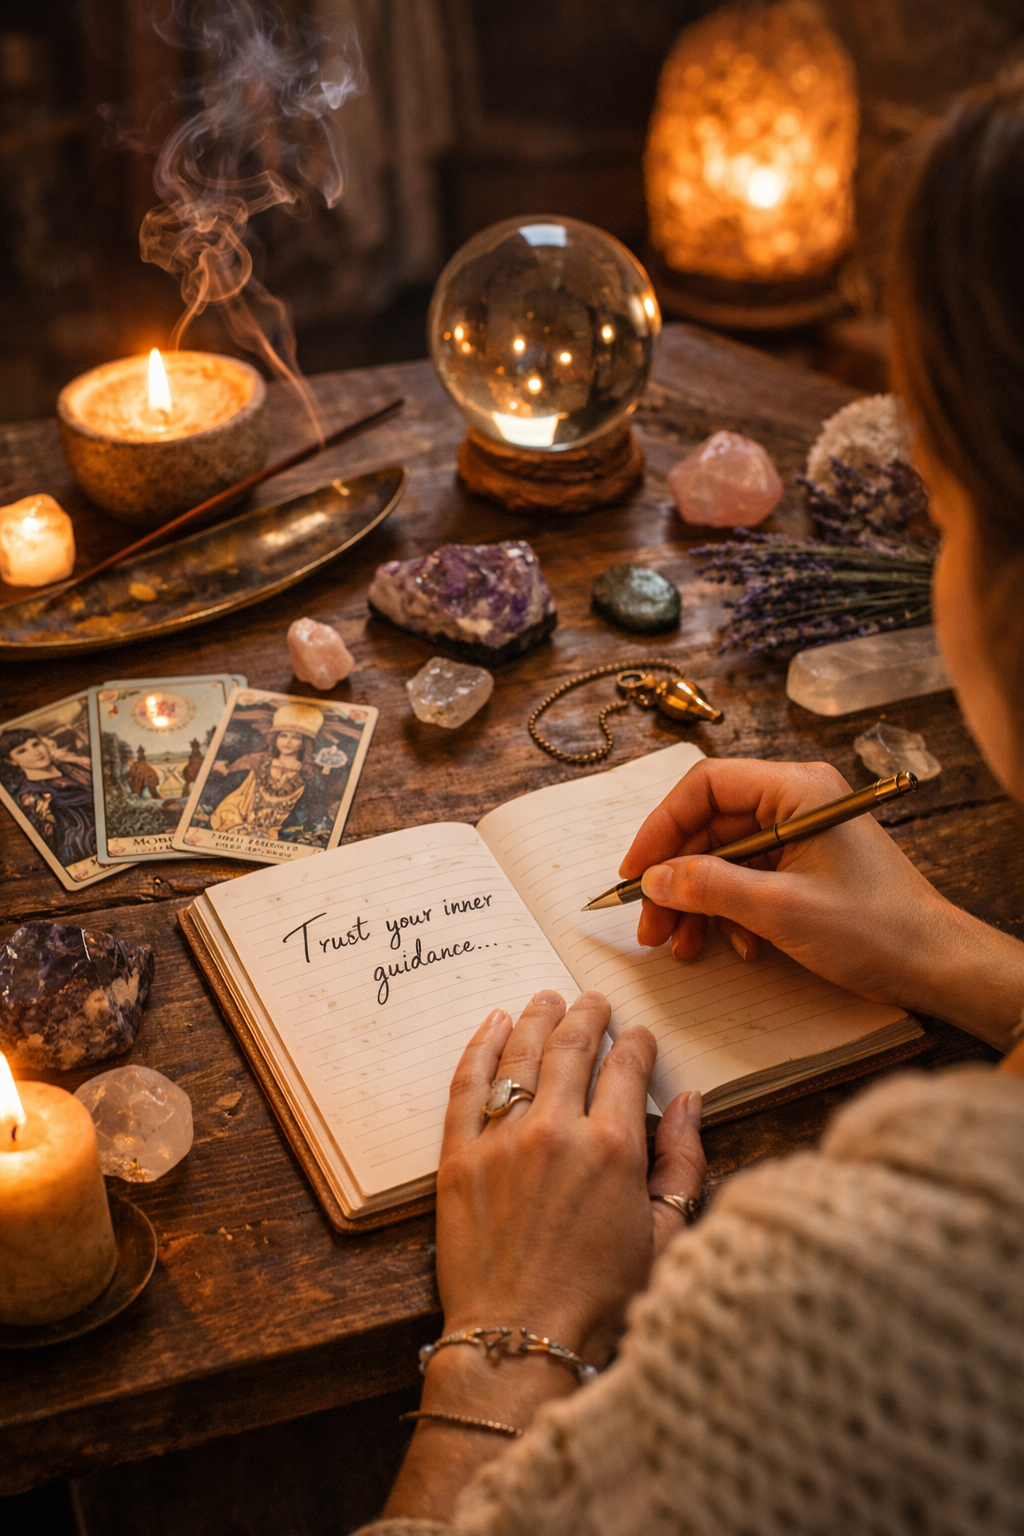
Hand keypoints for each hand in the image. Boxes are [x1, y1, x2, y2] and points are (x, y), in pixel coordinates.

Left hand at [435, 991, 704, 1367]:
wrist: (521, 1339)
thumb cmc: (600, 1299)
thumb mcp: (664, 1236)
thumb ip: (682, 1162)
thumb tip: (689, 1103)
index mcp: (612, 1149)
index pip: (626, 1069)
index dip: (635, 1045)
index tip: (637, 1037)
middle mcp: (557, 1132)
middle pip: (571, 1048)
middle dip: (586, 1017)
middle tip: (591, 1001)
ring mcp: (502, 1141)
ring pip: (521, 1056)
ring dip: (536, 1019)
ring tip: (546, 999)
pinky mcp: (459, 1158)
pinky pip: (467, 1085)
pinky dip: (481, 1047)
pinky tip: (493, 1025)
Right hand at [620, 757, 1023, 1048]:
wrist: (935, 965)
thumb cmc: (875, 928)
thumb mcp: (780, 908)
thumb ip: (710, 886)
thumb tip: (654, 878)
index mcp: (797, 789)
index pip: (707, 785)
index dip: (663, 826)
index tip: (636, 870)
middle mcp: (797, 802)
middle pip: (710, 826)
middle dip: (676, 878)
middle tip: (649, 923)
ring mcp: (802, 835)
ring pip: (725, 859)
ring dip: (698, 902)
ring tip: (680, 946)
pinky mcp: (806, 868)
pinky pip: (749, 880)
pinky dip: (731, 913)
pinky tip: (736, 946)